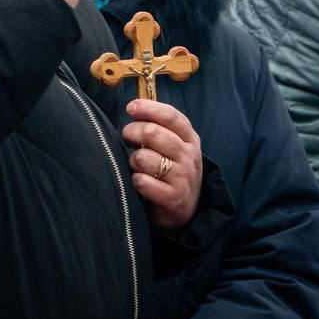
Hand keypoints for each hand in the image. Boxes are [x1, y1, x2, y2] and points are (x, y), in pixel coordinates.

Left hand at [121, 99, 202, 230]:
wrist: (184, 210)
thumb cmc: (171, 171)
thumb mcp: (173, 146)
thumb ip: (158, 127)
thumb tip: (134, 108)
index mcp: (189, 139)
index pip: (171, 116)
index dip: (149, 108)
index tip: (131, 108)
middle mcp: (189, 156)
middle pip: (153, 133)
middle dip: (132, 132)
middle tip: (128, 139)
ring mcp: (182, 178)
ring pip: (145, 157)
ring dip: (133, 160)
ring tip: (137, 166)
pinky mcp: (173, 199)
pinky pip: (143, 182)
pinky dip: (136, 180)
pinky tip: (140, 182)